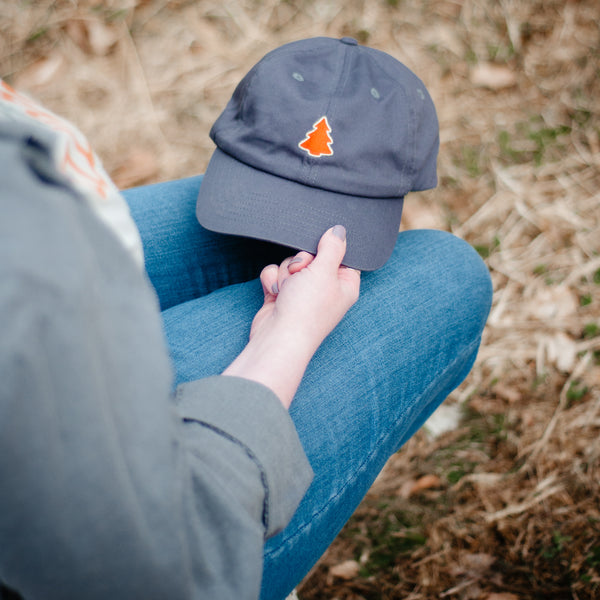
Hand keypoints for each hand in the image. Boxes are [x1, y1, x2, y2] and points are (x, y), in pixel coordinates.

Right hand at [251, 225, 359, 352]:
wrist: (278, 338)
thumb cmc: (306, 310)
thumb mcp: (325, 271)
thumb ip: (332, 247)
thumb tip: (339, 230)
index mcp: (344, 284)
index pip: (342, 256)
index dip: (330, 249)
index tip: (321, 249)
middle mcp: (325, 288)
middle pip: (312, 256)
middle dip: (301, 261)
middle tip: (301, 272)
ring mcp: (302, 292)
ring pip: (291, 263)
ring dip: (285, 272)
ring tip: (288, 289)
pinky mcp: (282, 295)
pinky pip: (276, 273)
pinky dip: (273, 280)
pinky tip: (276, 293)